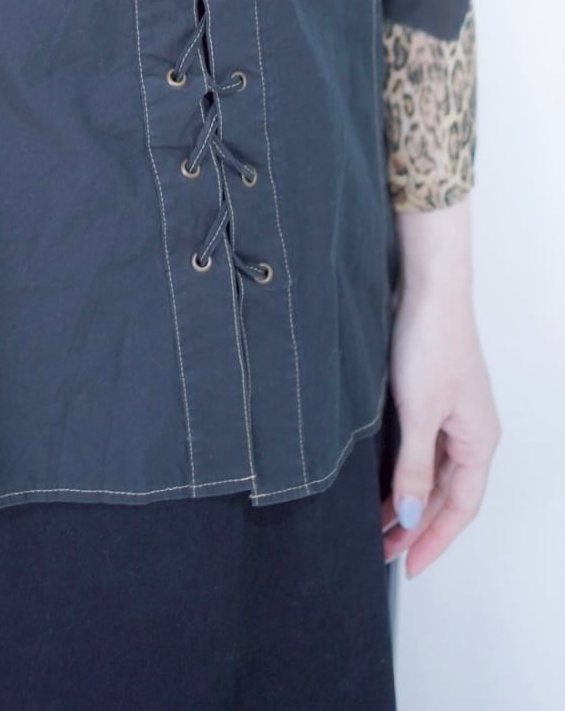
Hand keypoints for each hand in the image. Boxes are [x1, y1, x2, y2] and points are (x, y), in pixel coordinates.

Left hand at [381, 275, 500, 577]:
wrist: (425, 285)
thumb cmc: (431, 342)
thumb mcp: (418, 412)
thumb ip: (414, 468)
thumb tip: (411, 518)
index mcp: (478, 441)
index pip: (460, 508)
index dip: (434, 540)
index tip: (407, 567)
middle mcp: (470, 431)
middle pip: (447, 495)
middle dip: (416, 526)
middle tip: (381, 550)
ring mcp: (451, 413)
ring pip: (432, 472)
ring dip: (407, 500)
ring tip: (375, 523)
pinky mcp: (430, 395)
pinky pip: (421, 448)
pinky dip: (403, 470)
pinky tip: (381, 479)